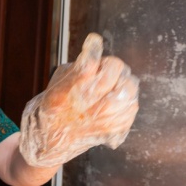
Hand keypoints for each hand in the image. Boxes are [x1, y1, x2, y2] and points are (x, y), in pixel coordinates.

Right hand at [19, 33, 138, 167]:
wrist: (52, 142)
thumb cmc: (53, 108)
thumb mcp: (56, 83)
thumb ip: (77, 67)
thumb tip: (96, 51)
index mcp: (68, 92)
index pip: (89, 63)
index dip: (93, 48)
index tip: (93, 42)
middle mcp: (87, 107)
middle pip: (115, 69)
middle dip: (110, 65)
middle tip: (104, 70)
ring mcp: (104, 119)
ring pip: (129, 86)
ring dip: (122, 81)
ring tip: (112, 86)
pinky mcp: (115, 129)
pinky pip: (133, 105)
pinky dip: (127, 100)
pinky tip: (116, 101)